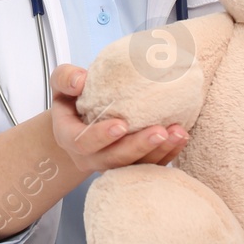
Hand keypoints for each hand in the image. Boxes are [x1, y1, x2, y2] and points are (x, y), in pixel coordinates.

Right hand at [49, 63, 186, 173]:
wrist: (78, 122)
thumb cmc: (71, 100)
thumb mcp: (61, 84)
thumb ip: (66, 78)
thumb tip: (80, 81)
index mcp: (69, 138)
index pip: (83, 142)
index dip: (101, 136)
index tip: (122, 124)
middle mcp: (91, 157)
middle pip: (114, 160)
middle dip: (138, 147)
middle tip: (160, 131)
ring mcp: (112, 164)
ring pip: (135, 166)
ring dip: (159, 152)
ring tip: (178, 133)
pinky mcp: (130, 165)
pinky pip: (150, 165)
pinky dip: (168, 153)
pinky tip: (181, 137)